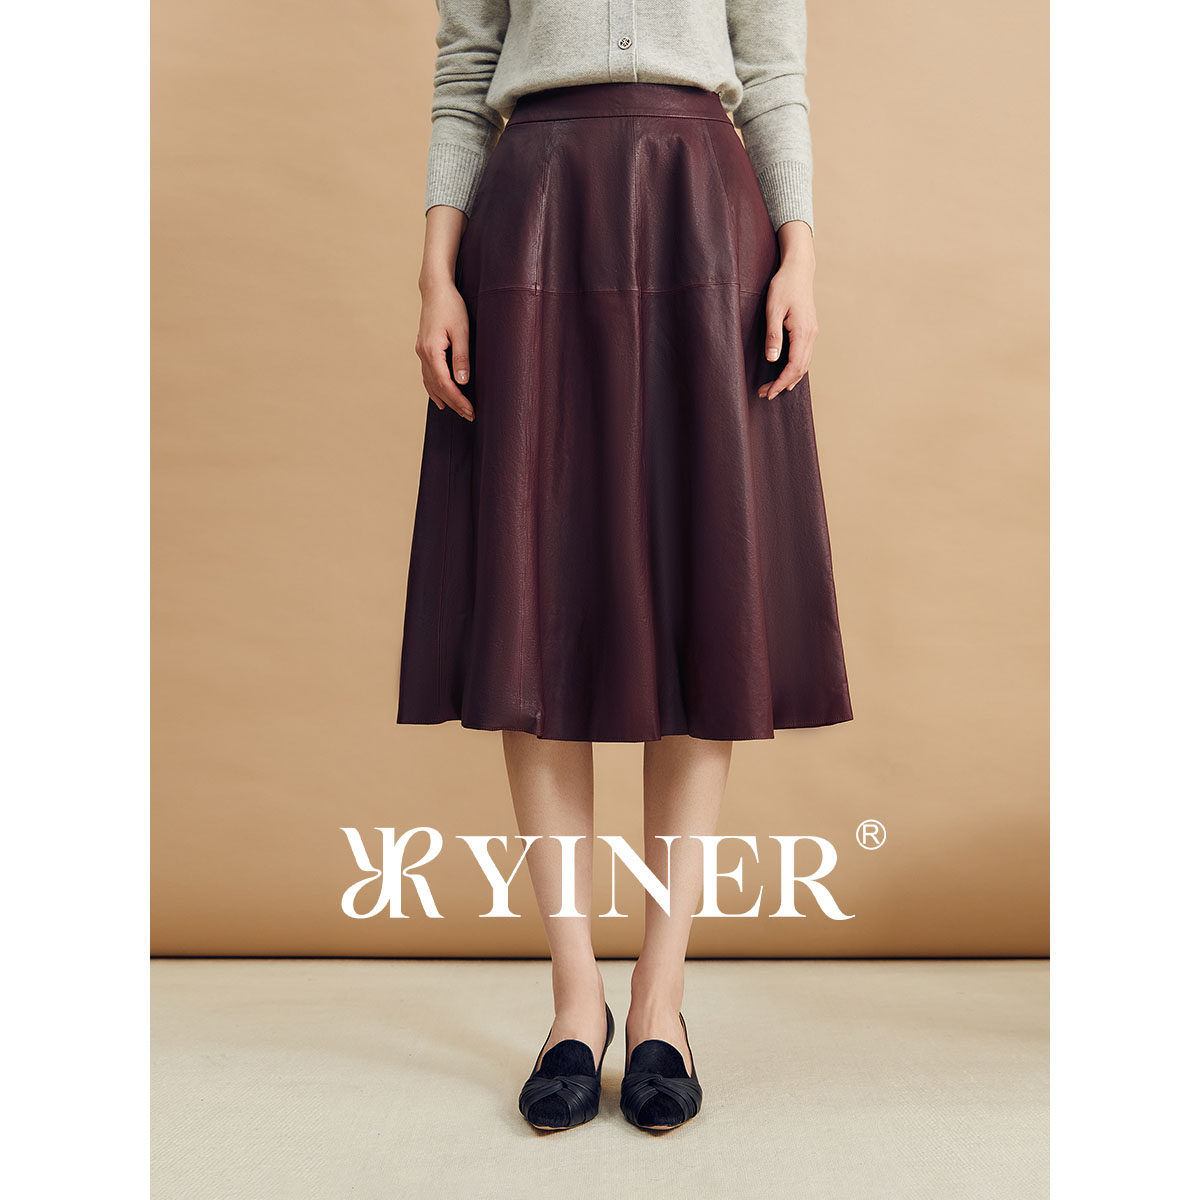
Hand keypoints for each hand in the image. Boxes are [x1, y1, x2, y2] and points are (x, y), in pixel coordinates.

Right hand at [415, 277, 474, 421]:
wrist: (435, 289)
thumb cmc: (452, 306)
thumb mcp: (462, 330)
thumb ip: (461, 357)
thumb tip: (462, 382)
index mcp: (431, 351)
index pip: (445, 384)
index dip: (458, 400)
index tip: (470, 411)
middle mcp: (423, 354)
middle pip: (437, 387)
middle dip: (454, 403)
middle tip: (470, 415)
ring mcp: (421, 352)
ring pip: (431, 383)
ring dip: (444, 399)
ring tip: (459, 411)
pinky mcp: (423, 349)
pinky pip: (427, 376)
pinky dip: (434, 389)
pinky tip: (440, 399)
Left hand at [758, 220, 817, 399]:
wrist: (799, 270)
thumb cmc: (783, 286)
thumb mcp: (773, 310)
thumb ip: (773, 335)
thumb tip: (772, 359)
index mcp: (803, 332)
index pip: (794, 366)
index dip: (781, 382)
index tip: (768, 392)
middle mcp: (811, 335)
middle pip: (800, 369)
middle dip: (783, 384)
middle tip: (765, 394)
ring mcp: (812, 333)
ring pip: (804, 364)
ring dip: (790, 378)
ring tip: (774, 388)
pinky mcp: (810, 330)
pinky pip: (805, 356)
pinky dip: (796, 368)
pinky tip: (787, 373)